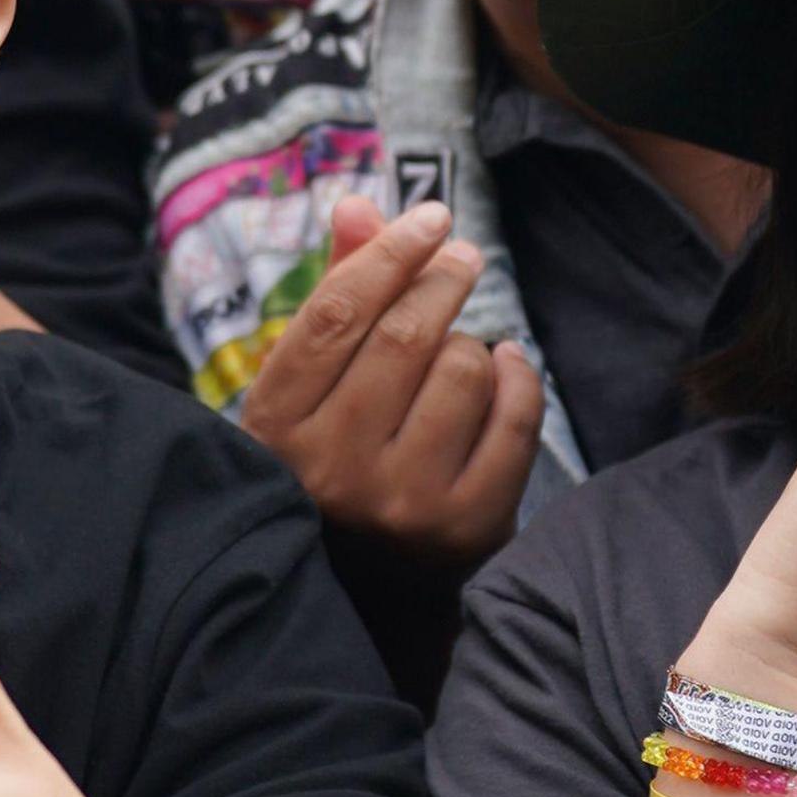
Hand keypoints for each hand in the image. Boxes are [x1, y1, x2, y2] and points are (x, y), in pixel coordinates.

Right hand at [235, 194, 541, 562]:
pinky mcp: (466, 526)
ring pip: (462, 368)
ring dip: (471, 344)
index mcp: (277, 426)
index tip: (431, 218)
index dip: (389, 253)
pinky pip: (514, 416)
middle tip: (463, 256)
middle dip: (442, 279)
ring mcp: (401, 502)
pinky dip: (518, 376)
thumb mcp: (311, 388)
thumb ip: (336, 294)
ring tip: (459, 354)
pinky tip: (505, 369)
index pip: (337, 314)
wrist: (370, 591)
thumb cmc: (336, 460)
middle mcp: (332, 468)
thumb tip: (357, 204)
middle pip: (404, 334)